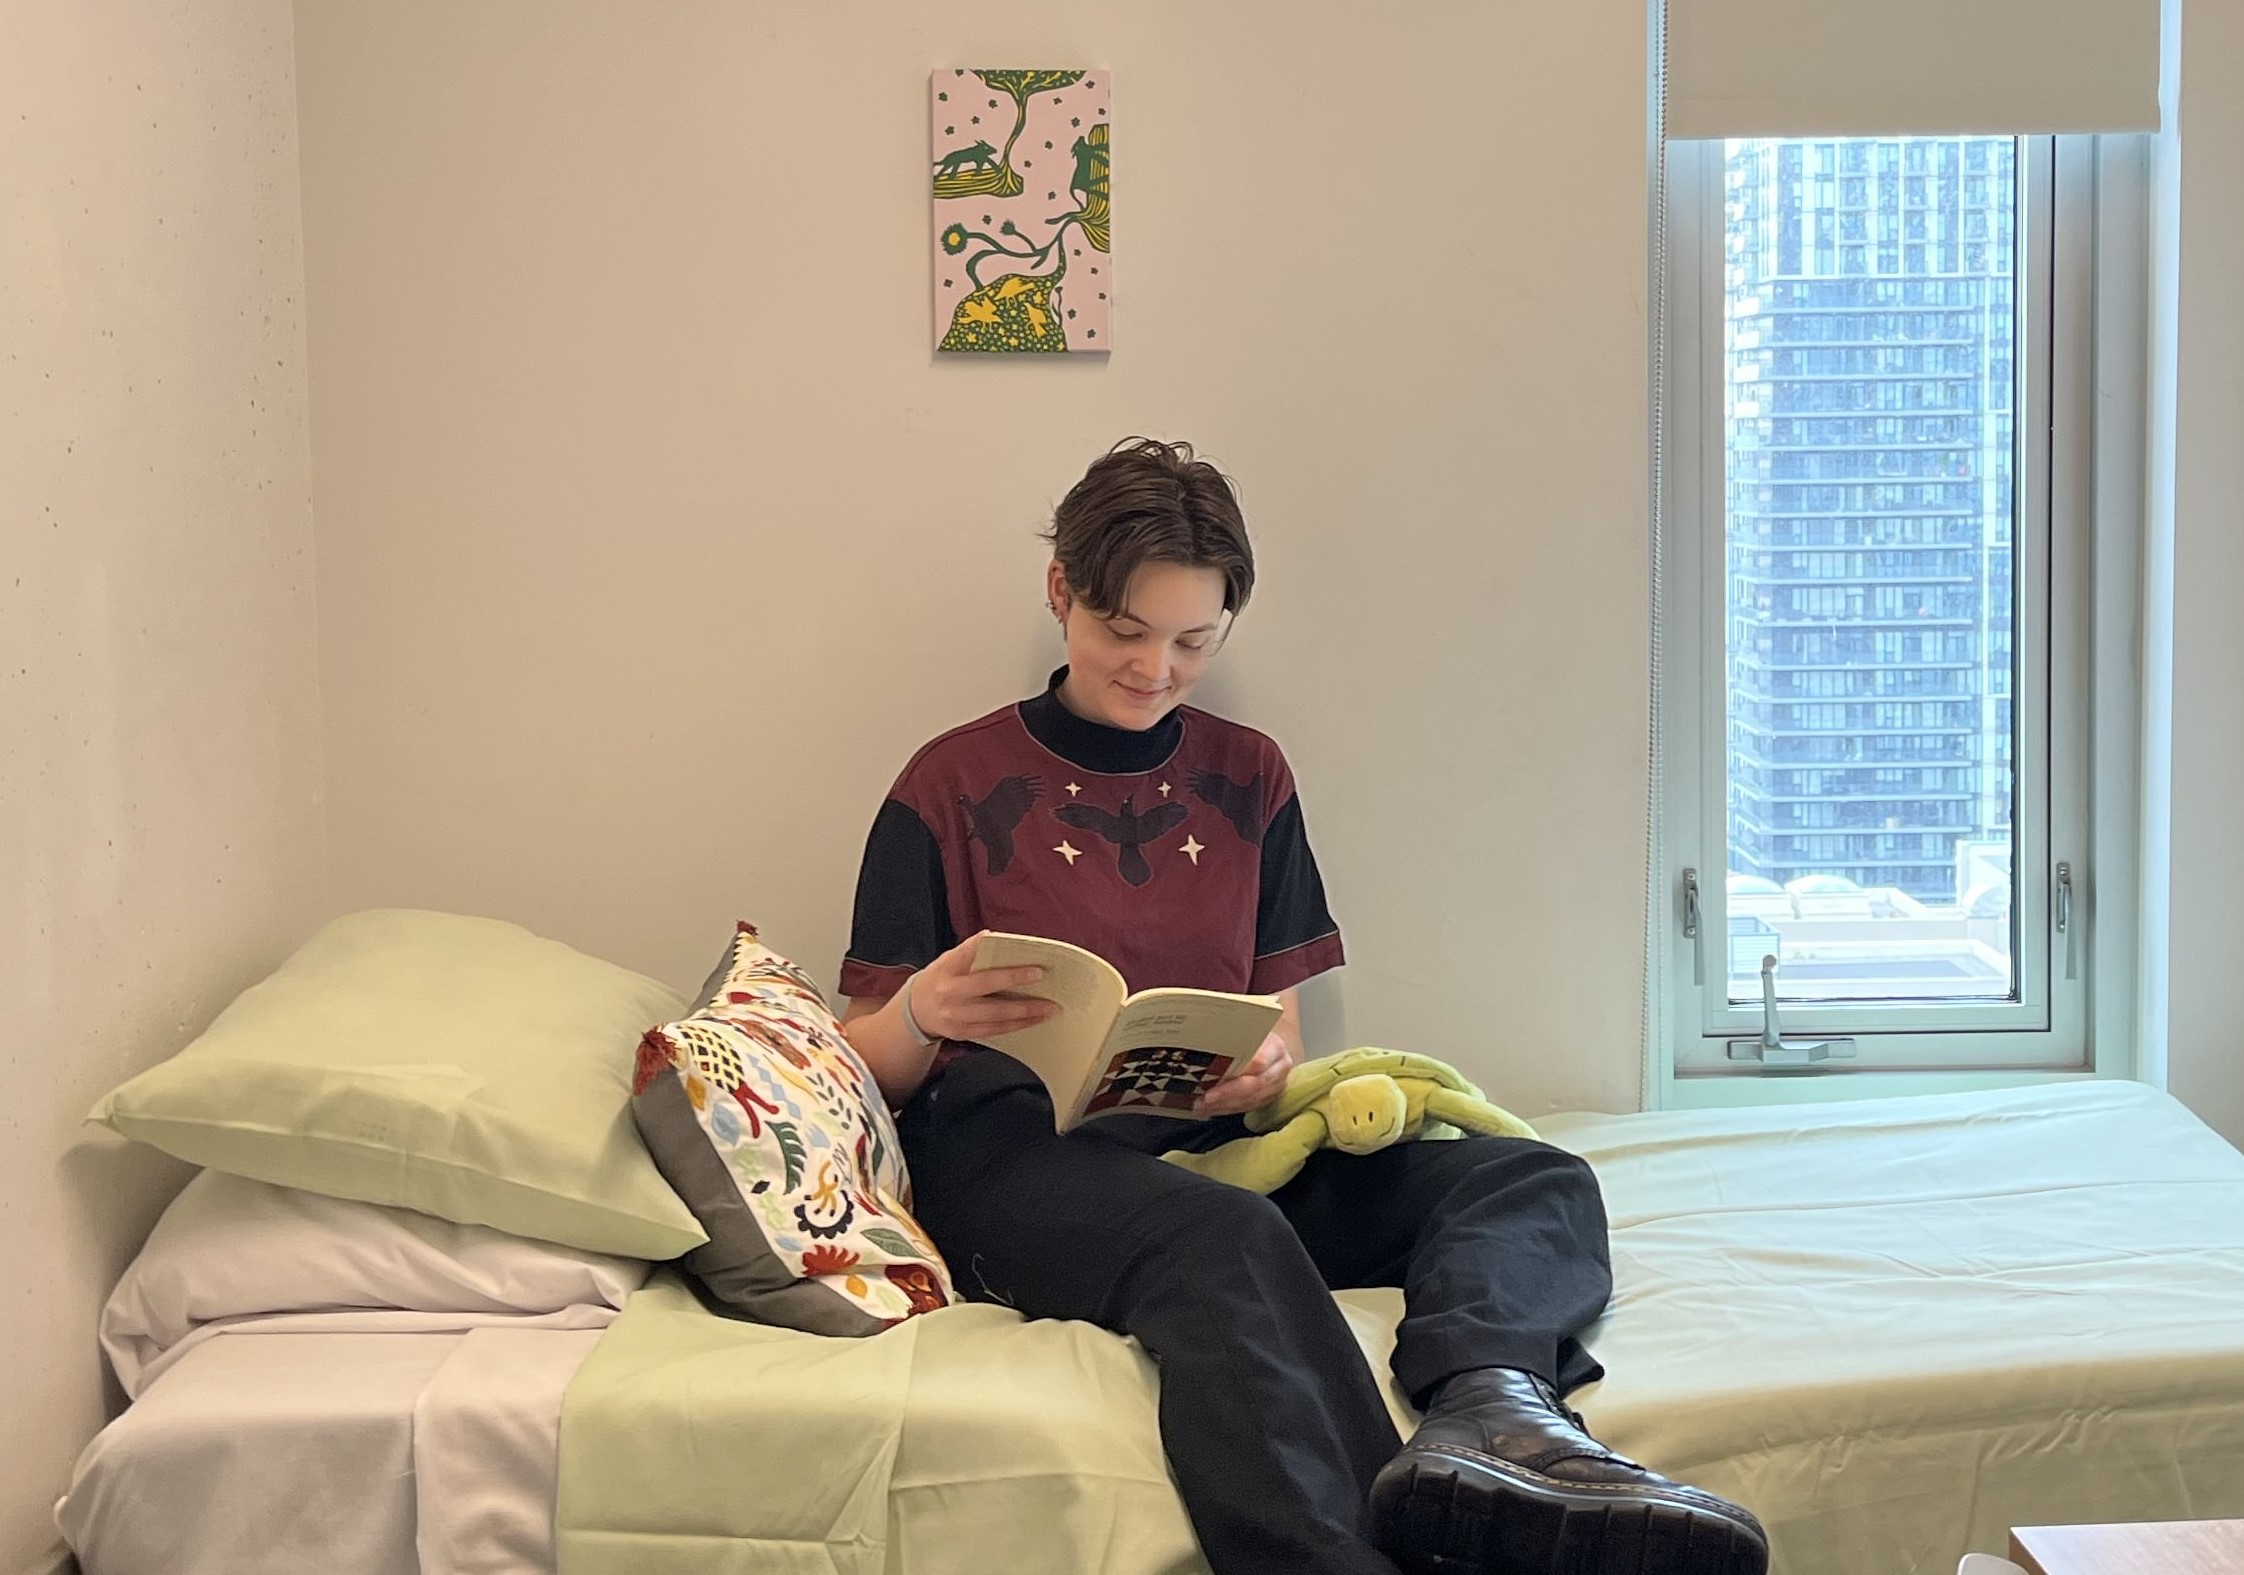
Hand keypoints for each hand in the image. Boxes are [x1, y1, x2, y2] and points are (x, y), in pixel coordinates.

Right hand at [905, 932, 1057, 1042]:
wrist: (916, 1011)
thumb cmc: (940, 979)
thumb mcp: (947, 960)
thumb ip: (969, 950)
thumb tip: (993, 937)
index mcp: (947, 969)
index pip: (972, 956)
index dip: (994, 952)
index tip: (1023, 956)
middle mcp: (950, 993)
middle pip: (987, 988)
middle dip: (1016, 983)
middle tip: (1041, 978)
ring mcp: (956, 1016)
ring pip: (995, 1016)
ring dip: (1025, 1012)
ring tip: (1049, 1008)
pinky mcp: (963, 1033)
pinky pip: (994, 1031)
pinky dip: (1016, 1026)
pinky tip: (1033, 1021)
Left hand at [1195, 1031, 1293, 1117]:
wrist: (1264, 1042)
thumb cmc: (1247, 1034)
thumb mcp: (1240, 1030)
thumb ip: (1228, 1038)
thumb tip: (1200, 1043)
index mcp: (1275, 1047)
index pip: (1258, 1062)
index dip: (1236, 1071)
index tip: (1212, 1077)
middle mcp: (1280, 1067)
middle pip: (1255, 1085)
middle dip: (1227, 1095)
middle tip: (1204, 1099)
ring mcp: (1277, 1085)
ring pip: (1251, 1100)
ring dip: (1223, 1105)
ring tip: (1201, 1106)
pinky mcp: (1269, 1097)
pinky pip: (1247, 1107)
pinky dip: (1227, 1109)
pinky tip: (1210, 1109)